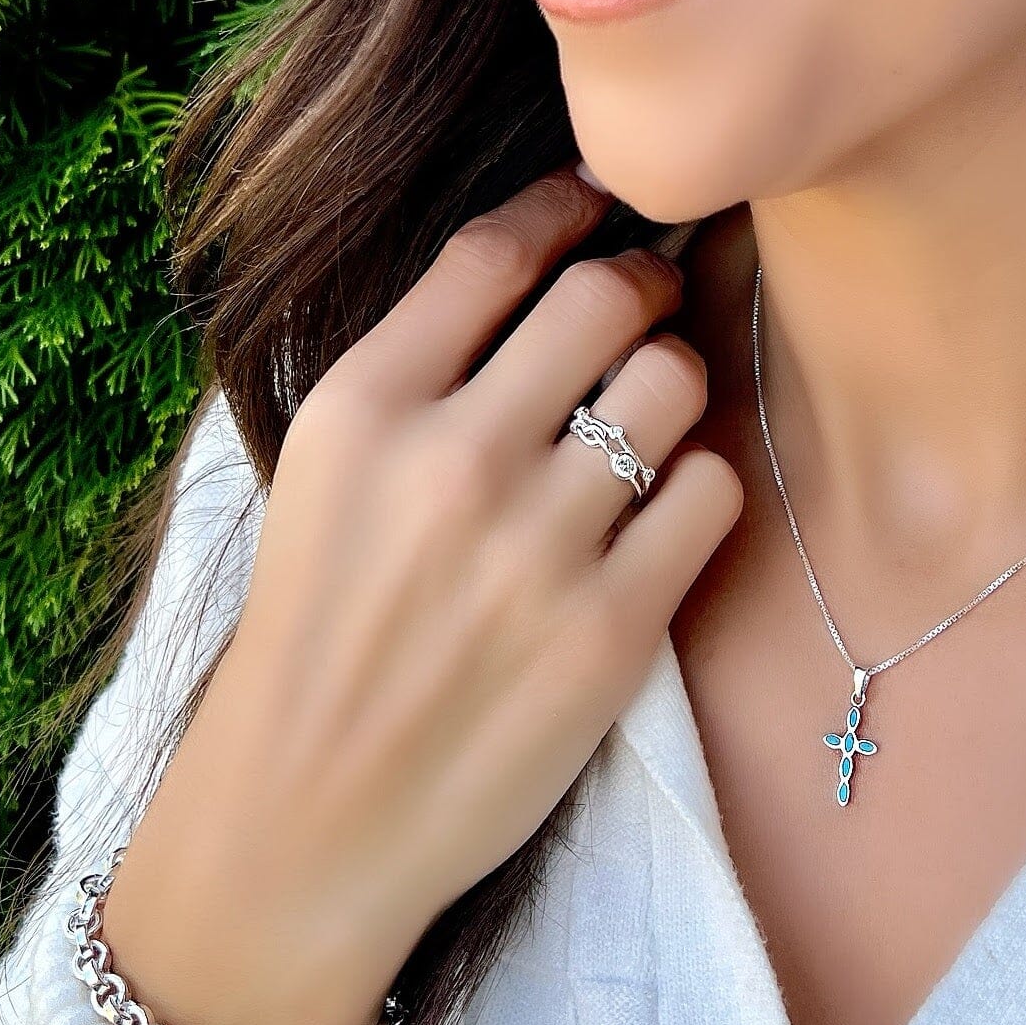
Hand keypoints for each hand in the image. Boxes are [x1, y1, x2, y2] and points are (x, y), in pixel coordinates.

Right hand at [100, 167, 742, 1024]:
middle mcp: (450, 459)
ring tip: (649, 425)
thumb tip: (550, 272)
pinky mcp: (610, 631)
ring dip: (675, 387)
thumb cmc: (322, 635)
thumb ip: (421, 373)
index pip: (496, 252)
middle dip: (640, 289)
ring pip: (674, 383)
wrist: (313, 818)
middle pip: (605, 299)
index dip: (569, 207)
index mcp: (363, 407)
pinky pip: (712, 492)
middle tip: (644, 311)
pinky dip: (699, 487)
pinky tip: (661, 515)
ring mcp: (535, 547)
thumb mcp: (326, 476)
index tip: (603, 206)